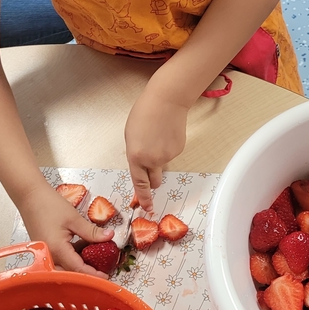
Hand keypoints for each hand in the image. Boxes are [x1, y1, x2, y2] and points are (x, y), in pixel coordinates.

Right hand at [20, 182, 113, 276]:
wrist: (30, 196)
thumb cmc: (49, 205)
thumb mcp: (74, 219)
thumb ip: (92, 232)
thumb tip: (109, 237)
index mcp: (57, 250)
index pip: (79, 269)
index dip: (94, 274)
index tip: (107, 275)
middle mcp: (50, 256)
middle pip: (72, 272)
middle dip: (88, 271)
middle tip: (104, 265)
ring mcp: (46, 253)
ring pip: (66, 266)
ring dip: (81, 263)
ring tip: (96, 253)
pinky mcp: (45, 248)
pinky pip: (61, 258)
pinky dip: (73, 256)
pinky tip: (83, 246)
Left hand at [125, 87, 188, 212]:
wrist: (167, 101)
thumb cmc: (144, 113)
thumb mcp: (130, 135)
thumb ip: (135, 154)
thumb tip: (143, 164)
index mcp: (136, 157)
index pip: (139, 183)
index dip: (143, 198)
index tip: (147, 208)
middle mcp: (153, 160)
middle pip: (154, 180)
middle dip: (152, 179)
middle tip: (150, 166)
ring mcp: (168, 156)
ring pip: (162, 164)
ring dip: (159, 156)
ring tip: (156, 135)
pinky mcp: (178, 150)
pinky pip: (170, 155)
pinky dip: (167, 148)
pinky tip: (166, 133)